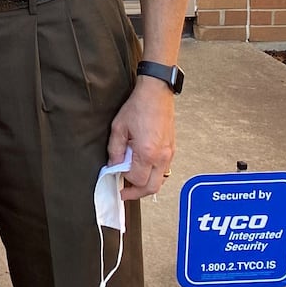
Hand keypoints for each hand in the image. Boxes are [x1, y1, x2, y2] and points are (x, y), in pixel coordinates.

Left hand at [109, 76, 176, 199]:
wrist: (156, 94)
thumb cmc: (138, 107)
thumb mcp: (119, 127)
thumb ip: (115, 150)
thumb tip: (113, 166)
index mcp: (147, 153)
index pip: (136, 179)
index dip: (124, 180)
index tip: (114, 176)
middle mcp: (161, 157)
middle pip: (151, 187)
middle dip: (136, 193)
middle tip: (124, 192)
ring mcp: (169, 154)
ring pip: (160, 182)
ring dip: (146, 185)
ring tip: (132, 181)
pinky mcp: (172, 150)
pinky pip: (164, 172)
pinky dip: (153, 176)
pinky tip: (143, 170)